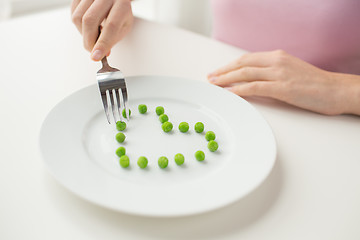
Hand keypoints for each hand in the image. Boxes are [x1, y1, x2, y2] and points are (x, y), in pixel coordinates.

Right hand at [71, 0, 132, 60]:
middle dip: (89, 41)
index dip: (102, 43)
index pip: (111, 25)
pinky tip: (89, 27)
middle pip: (90, 20)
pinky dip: (79, 26)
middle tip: (93, 51)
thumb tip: (100, 53)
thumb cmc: (121, 12)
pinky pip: (73, 13)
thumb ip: (113, 39)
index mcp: (122, 4)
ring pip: (78, 17)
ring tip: (94, 36)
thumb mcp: (124, 26)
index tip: (96, 56)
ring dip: (83, 34)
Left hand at [208, 50, 359, 114]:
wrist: (336, 90)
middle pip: (242, 64)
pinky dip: (239, 89)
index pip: (247, 59)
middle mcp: (276, 61)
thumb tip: (252, 81)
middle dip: (223, 71)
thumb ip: (272, 73)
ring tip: (215, 85)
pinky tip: (230, 93)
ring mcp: (279, 73)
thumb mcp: (290, 72)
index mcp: (277, 56)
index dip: (230, 65)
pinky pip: (255, 87)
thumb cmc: (314, 84)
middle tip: (210, 78)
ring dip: (227, 79)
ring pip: (246, 73)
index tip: (218, 72)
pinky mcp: (283, 88)